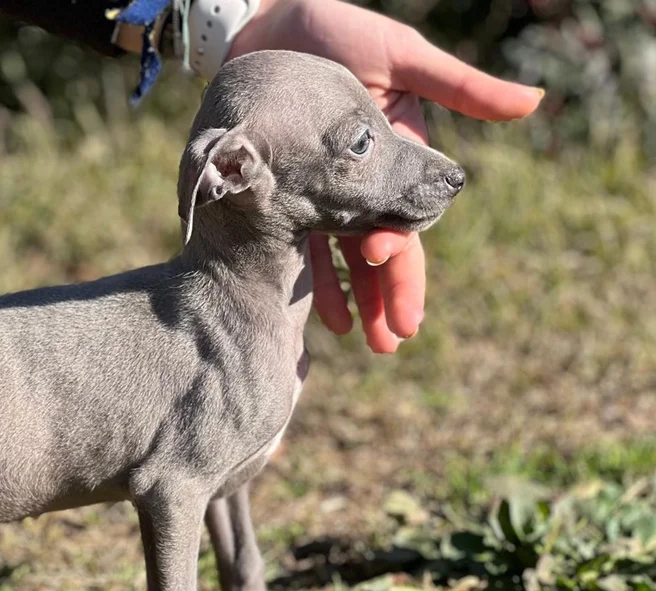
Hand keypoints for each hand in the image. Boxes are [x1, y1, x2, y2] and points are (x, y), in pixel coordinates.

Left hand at [229, 0, 542, 351]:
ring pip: (340, 257)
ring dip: (351, 298)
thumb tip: (532, 104)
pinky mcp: (284, 189)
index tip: (393, 281)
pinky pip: (295, 240)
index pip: (407, 222)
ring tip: (357, 339)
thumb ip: (458, 88)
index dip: (403, 257)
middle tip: (388, 344)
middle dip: (384, 297)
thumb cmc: (338, 33)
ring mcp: (322, 190)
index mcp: (396, 160)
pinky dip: (305, 274)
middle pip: (377, 252)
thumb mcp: (402, 58)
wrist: (272, 23)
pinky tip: (314, 310)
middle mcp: (361, 183)